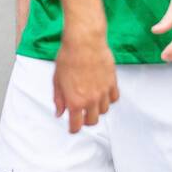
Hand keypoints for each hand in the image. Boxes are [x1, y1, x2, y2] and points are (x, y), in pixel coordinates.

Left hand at [54, 14, 117, 133]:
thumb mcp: (57, 80)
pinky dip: (109, 99)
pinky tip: (103, 93)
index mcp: (74, 101)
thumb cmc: (68, 58)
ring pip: (104, 110)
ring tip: (92, 101)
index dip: (73, 128)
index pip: (76, 126)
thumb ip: (59, 99)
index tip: (72, 126)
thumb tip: (59, 112)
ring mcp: (103, 91)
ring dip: (97, 109)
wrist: (84, 42)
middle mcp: (91, 100)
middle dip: (86, 120)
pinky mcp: (112, 82)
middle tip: (82, 114)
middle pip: (92, 121)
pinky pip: (114, 98)